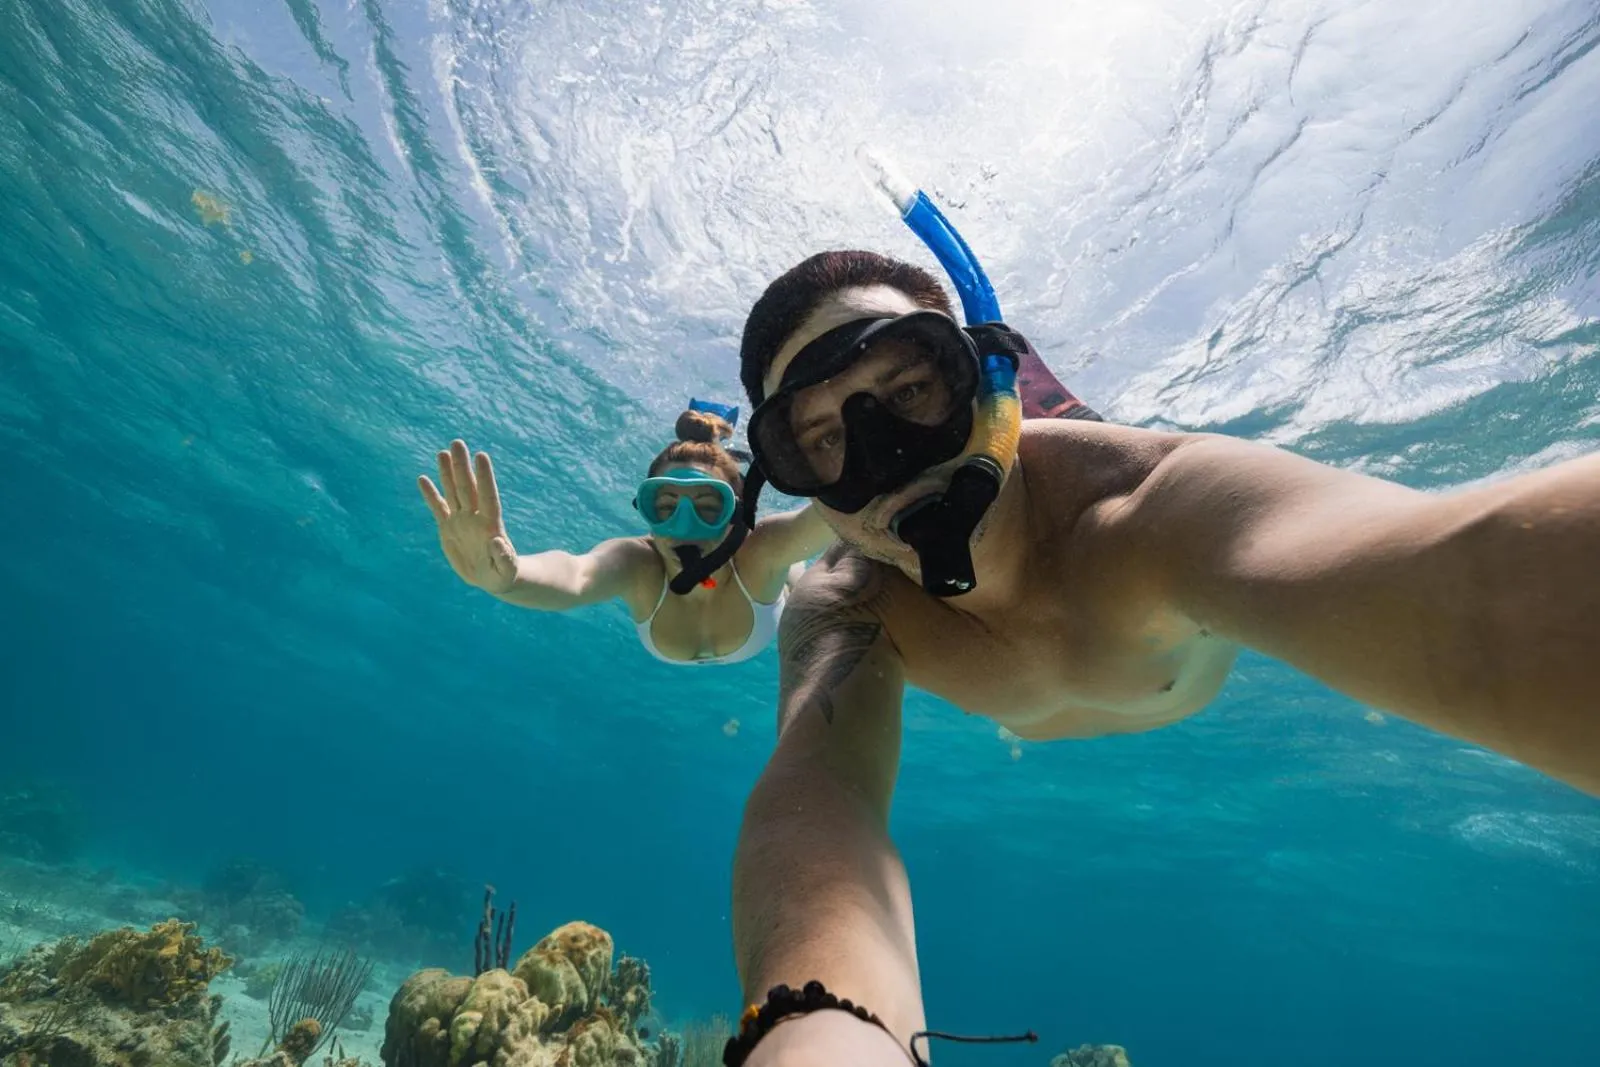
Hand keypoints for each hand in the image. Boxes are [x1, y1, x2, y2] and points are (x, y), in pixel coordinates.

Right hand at [418, 440, 518, 595]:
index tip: (481, 456)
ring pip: (453, 491)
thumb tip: (497, 541)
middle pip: (467, 487)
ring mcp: (461, 520)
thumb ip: (503, 557)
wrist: (492, 577)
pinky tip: (423, 478)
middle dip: (462, 466)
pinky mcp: (448, 528)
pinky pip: (438, 508)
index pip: (487, 495)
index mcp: (490, 524)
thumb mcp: (506, 570)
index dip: (484, 477)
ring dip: (447, 472)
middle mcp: (475, 517)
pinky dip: (431, 494)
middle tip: (457, 442)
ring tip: (442, 452)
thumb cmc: (504, 574)